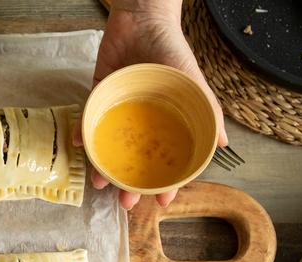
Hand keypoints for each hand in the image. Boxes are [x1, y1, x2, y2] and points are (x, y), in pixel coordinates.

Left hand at [73, 2, 227, 208]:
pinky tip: (78, 144)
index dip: (164, 183)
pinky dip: (80, 134)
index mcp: (165, 123)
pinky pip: (86, 120)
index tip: (161, 203)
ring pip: (107, 148)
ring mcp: (117, 111)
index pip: (165, 160)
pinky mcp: (96, 96)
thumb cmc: (172, 50)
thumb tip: (222, 145)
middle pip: (133, 161)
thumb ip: (207, 111)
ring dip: (101, 167)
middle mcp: (140, 122)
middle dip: (128, 185)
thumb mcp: (193, 82)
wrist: (142, 18)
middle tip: (124, 203)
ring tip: (98, 183)